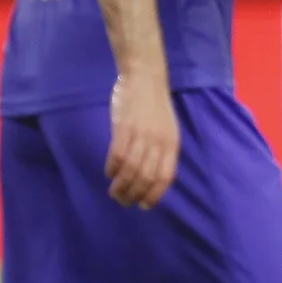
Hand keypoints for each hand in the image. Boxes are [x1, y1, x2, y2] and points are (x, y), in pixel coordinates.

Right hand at [106, 73, 179, 208]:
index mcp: (172, 143)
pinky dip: (112, 169)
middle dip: (134, 194)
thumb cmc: (155, 106)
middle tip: (123, 201)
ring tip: (114, 192)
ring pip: (131, 170)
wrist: (145, 77)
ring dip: (121, 186)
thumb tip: (153, 177)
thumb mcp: (167, 129)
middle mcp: (159, 142)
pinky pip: (117, 155)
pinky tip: (109, 173)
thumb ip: (161, 150)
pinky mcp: (124, 128)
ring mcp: (142, 135)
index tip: (144, 206)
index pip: (166, 177)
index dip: (155, 194)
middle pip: (147, 178)